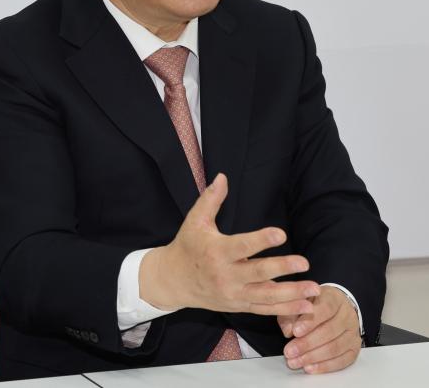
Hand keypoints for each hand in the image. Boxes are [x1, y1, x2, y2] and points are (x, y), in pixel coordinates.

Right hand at [139, 173, 319, 314]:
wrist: (173, 281)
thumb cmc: (187, 246)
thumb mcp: (195, 221)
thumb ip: (211, 199)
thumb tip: (223, 176)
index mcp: (216, 252)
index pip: (242, 246)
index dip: (262, 240)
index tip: (282, 234)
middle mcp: (225, 275)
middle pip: (258, 272)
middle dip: (282, 268)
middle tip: (304, 262)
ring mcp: (233, 294)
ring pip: (265, 296)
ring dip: (291, 293)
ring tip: (314, 288)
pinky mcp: (238, 305)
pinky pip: (264, 309)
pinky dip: (285, 309)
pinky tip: (305, 305)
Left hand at [279, 285, 361, 373]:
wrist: (336, 308)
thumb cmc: (314, 304)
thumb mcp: (300, 301)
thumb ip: (292, 313)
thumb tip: (288, 331)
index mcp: (334, 297)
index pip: (325, 308)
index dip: (310, 322)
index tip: (295, 331)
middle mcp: (347, 314)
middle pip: (329, 331)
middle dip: (307, 343)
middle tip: (290, 351)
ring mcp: (353, 332)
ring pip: (335, 347)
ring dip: (313, 357)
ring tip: (295, 361)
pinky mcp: (354, 348)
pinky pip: (342, 360)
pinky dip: (324, 366)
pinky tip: (310, 367)